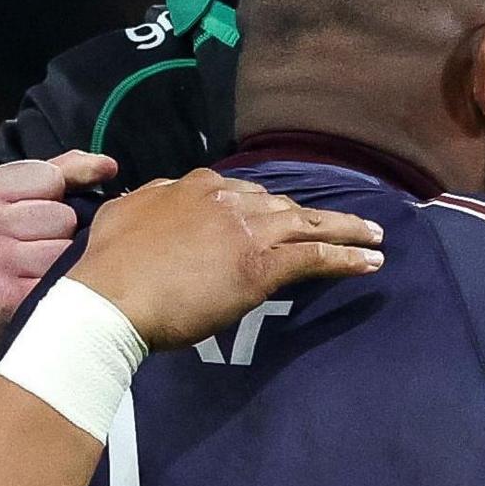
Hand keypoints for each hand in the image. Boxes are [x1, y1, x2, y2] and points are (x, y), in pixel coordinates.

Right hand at [0, 151, 112, 344]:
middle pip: (63, 215)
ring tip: (33, 266)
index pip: (52, 178)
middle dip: (56, 230)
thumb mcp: (15, 194)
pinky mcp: (7, 296)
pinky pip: (63, 281)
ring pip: (66, 249)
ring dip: (58, 260)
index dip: (51, 196)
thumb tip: (108, 166)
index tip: (27, 212)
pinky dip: (58, 285)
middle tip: (29, 245)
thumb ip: (64, 171)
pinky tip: (35, 285)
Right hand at [64, 168, 383, 348]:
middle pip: (280, 204)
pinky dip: (348, 257)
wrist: (112, 298)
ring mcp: (248, 231)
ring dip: (346, 230)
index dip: (262, 204)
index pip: (241, 191)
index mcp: (194, 187)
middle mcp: (227, 200)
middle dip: (309, 215)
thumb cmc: (110, 265)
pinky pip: (316, 257)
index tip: (275, 215)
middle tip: (337, 225)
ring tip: (374, 236)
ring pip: (308, 224)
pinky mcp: (262, 266)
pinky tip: (371, 262)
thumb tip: (160, 196)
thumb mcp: (123, 214)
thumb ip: (149, 201)